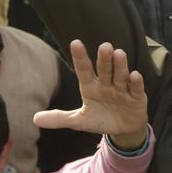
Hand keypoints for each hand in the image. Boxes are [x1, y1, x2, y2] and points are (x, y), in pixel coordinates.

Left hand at [33, 40, 147, 150]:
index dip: (80, 57)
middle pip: (105, 69)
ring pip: (120, 75)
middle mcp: (106, 84)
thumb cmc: (100, 119)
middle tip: (104, 46)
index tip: (76, 43)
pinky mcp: (137, 98)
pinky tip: (134, 75)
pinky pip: (136, 89)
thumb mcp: (79, 121)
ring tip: (119, 53)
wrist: (123, 129)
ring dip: (120, 65)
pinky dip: (136, 83)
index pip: (84, 70)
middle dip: (104, 59)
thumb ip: (59, 118)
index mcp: (91, 86)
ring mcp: (122, 89)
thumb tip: (34, 119)